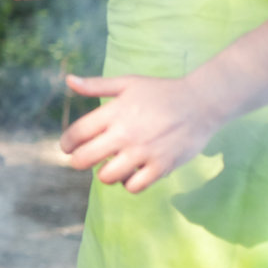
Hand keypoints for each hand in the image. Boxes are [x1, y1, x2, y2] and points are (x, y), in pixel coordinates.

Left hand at [60, 73, 222, 192]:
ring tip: (110, 165)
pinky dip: (129, 183)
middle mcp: (126, 133)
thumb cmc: (161, 93)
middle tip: (83, 160)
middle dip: (78, 162)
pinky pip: (134, 186)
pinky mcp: (162, 166)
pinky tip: (132, 173)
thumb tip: (68, 80)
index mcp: (114, 112)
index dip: (66, 143)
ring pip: (107, 177)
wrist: (201, 103)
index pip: (76, 133)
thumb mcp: (127, 83)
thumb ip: (96, 85)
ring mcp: (144, 152)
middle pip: (85, 158)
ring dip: (105, 174)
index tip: (68, 147)